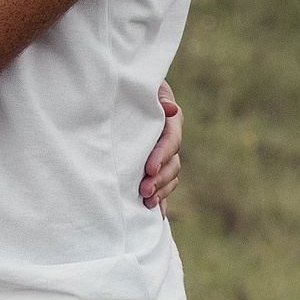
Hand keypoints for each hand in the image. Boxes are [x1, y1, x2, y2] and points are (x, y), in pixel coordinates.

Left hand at [141, 80, 180, 212]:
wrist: (126, 91)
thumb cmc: (133, 85)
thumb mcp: (146, 86)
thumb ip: (157, 97)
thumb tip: (171, 110)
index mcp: (170, 121)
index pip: (171, 140)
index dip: (162, 155)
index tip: (148, 168)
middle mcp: (170, 140)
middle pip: (173, 163)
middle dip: (160, 179)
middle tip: (144, 191)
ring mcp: (164, 155)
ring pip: (171, 177)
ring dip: (161, 191)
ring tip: (147, 203)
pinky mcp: (156, 166)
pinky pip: (164, 186)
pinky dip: (163, 200)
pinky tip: (157, 214)